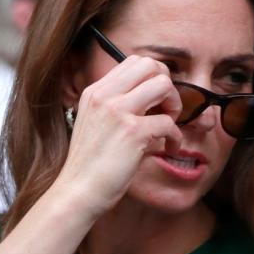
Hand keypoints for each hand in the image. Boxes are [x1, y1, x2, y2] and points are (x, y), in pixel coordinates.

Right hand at [54, 56, 183, 218]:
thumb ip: (119, 107)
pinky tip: (168, 148)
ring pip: (163, 85)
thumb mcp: (97, 124)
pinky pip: (169, 122)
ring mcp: (118, 112)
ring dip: (175, 106)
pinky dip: (176, 137)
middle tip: (167, 111)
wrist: (78, 192)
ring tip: (168, 126)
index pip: (134, 62)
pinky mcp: (132, 132)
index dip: (155, 78)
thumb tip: (154, 99)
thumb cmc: (92, 165)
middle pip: (151, 65)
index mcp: (96, 92)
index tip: (157, 102)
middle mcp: (105, 96)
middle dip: (168, 86)